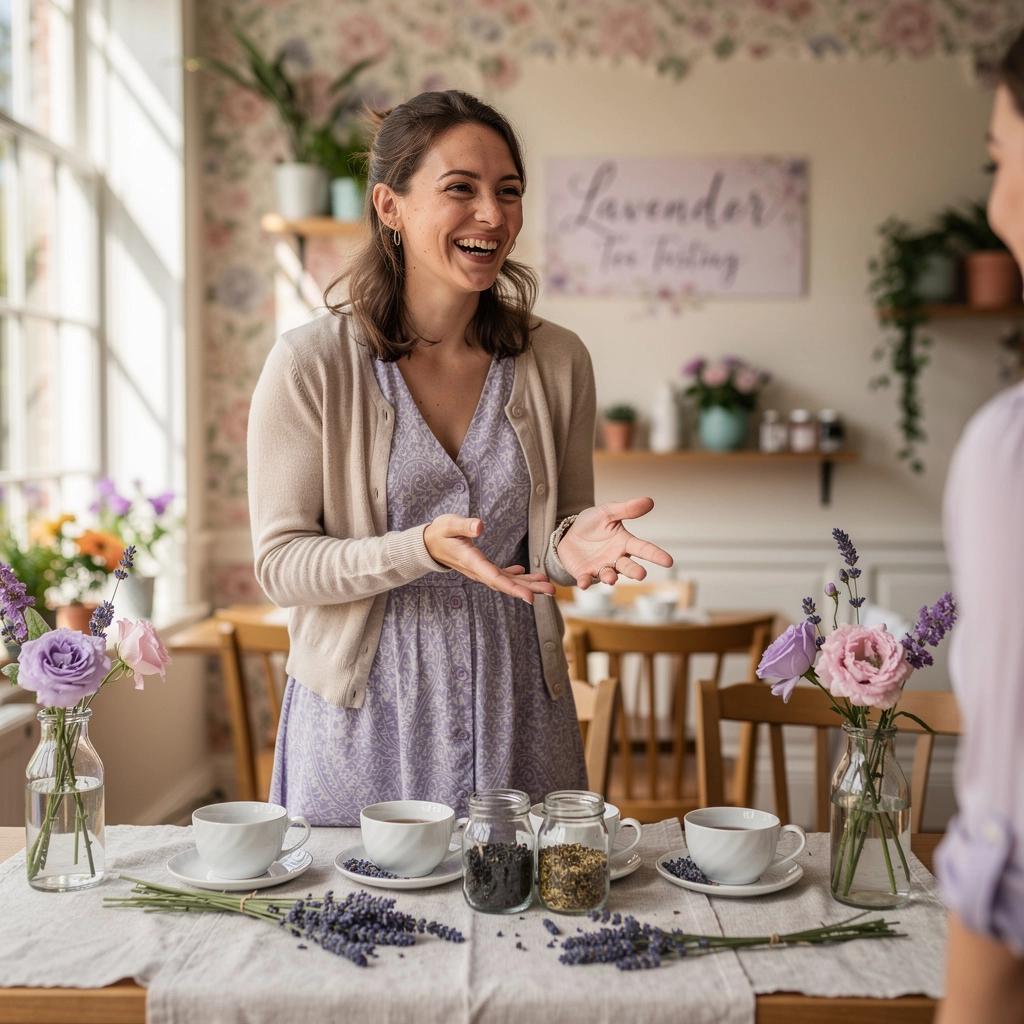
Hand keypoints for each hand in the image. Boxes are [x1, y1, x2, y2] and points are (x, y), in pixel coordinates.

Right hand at [424, 515, 554, 604]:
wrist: (428, 544)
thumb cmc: (439, 532)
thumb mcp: (449, 524)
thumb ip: (465, 525)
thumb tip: (481, 526)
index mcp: (472, 561)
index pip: (495, 578)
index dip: (513, 588)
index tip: (530, 597)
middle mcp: (478, 570)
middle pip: (506, 584)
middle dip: (529, 589)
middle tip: (552, 592)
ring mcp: (480, 570)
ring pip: (506, 581)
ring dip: (527, 584)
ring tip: (547, 585)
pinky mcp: (481, 567)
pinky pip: (500, 575)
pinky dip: (515, 576)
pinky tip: (524, 572)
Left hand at [556, 497, 672, 588]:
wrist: (569, 533)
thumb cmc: (592, 523)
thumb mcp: (607, 512)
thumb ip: (626, 509)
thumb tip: (649, 501)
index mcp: (625, 543)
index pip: (644, 549)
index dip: (656, 555)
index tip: (669, 562)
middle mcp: (616, 559)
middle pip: (628, 567)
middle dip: (634, 571)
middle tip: (641, 574)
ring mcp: (601, 568)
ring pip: (609, 575)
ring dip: (610, 578)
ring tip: (611, 579)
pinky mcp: (584, 573)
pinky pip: (586, 579)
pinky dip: (585, 582)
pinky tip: (583, 583)